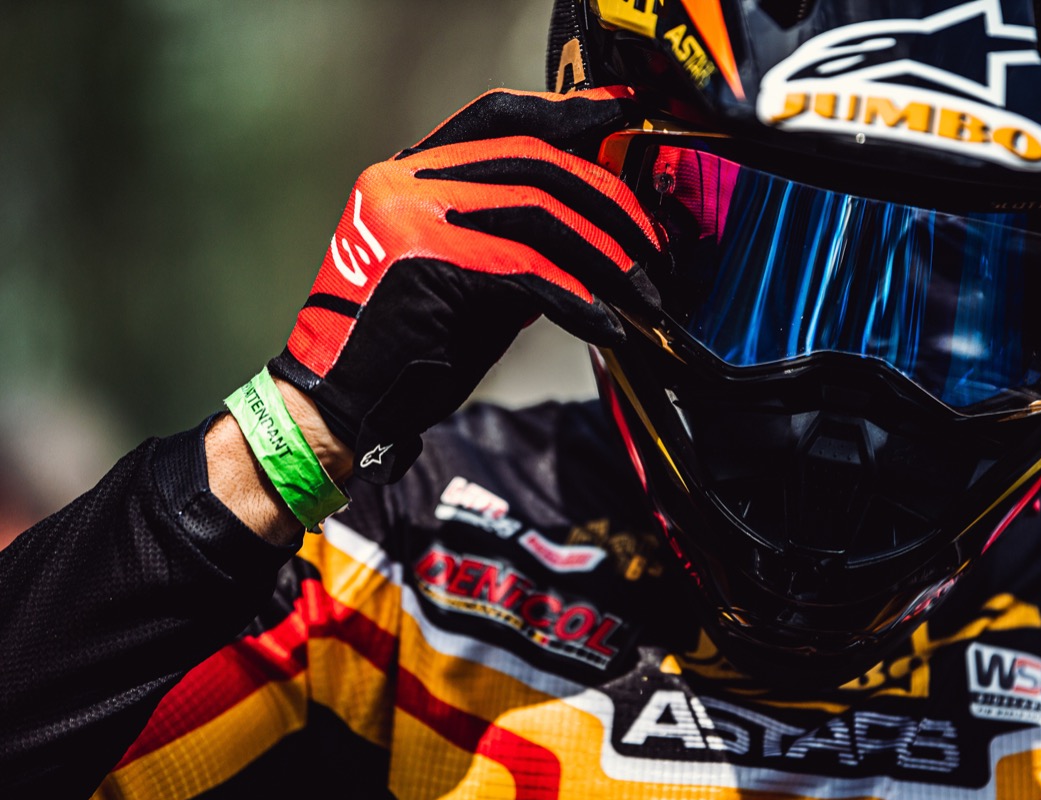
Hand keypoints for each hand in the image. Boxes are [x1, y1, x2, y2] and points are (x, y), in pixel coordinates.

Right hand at [268, 87, 661, 482]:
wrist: (345, 404)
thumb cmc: (407, 348)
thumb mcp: (466, 277)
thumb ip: (514, 240)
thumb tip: (592, 230)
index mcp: (409, 172)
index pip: (499, 117)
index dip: (565, 112)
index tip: (620, 115)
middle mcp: (407, 179)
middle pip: (535, 161)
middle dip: (608, 202)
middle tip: (651, 248)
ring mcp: (415, 215)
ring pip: (541, 211)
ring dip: (606, 257)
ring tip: (643, 295)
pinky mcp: (431, 262)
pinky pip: (530, 270)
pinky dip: (579, 300)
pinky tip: (607, 326)